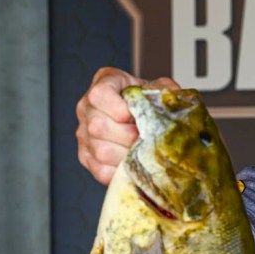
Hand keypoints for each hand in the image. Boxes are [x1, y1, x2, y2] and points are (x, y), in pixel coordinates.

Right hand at [75, 67, 179, 184]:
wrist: (147, 118)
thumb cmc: (151, 101)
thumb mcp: (161, 89)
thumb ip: (166, 90)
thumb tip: (171, 103)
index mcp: (104, 82)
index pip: (99, 94)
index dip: (117, 108)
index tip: (134, 115)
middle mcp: (87, 106)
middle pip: (98, 126)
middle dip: (128, 136)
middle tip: (144, 137)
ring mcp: (84, 133)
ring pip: (101, 150)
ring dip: (126, 154)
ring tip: (141, 150)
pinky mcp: (86, 156)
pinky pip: (100, 170)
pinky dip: (121, 171)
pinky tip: (134, 163)